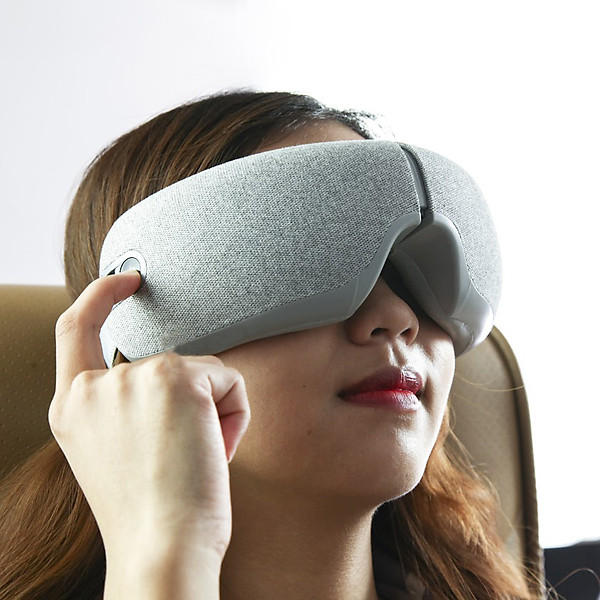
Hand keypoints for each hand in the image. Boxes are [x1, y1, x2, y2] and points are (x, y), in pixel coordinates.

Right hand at [48, 271, 250, 570]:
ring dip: (213, 413)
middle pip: (172, 367)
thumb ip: (127, 406)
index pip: (75, 328)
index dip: (102, 296)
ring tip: (196, 460)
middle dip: (193, 408)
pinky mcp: (176, 377)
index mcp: (74, 406)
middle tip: (185, 460)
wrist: (163, 551)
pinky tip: (216, 450)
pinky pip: (228, 379)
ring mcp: (134, 376)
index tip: (128, 279)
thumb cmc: (151, 513)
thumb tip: (174, 377)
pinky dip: (234, 413)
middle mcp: (97, 386)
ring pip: (202, 373)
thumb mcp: (118, 452)